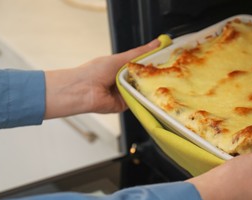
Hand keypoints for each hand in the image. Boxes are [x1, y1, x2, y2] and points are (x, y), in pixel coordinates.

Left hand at [44, 39, 159, 118]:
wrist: (83, 90)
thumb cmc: (95, 72)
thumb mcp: (120, 58)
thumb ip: (139, 53)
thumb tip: (156, 43)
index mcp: (122, 69)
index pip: (142, 65)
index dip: (154, 62)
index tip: (167, 58)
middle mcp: (124, 81)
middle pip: (145, 78)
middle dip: (154, 75)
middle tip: (169, 72)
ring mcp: (126, 93)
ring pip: (143, 90)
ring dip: (149, 86)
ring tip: (162, 81)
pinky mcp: (126, 105)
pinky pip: (139, 101)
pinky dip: (144, 97)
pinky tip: (152, 93)